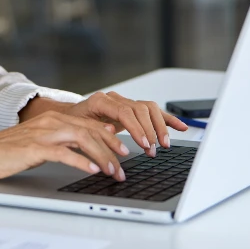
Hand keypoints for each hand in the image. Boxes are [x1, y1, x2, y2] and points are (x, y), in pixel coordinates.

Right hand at [0, 111, 135, 182]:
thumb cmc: (7, 150)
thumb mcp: (38, 141)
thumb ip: (60, 141)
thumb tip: (84, 148)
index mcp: (53, 119)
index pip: (89, 124)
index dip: (110, 136)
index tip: (124, 148)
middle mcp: (51, 122)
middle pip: (91, 130)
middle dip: (112, 146)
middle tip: (126, 162)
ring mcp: (43, 134)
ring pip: (83, 140)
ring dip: (103, 156)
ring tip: (114, 171)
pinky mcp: (35, 148)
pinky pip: (64, 153)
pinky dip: (82, 162)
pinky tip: (93, 170)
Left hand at [63, 92, 187, 156]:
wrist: (69, 116)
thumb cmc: (73, 124)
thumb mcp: (78, 129)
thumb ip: (95, 131)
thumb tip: (112, 136)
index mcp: (100, 101)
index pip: (124, 111)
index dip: (137, 128)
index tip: (144, 144)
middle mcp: (114, 98)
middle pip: (140, 109)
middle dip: (149, 131)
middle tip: (153, 150)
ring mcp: (124, 102)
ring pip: (149, 108)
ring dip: (160, 126)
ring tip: (164, 144)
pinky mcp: (132, 108)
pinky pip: (153, 111)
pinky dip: (167, 119)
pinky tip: (180, 127)